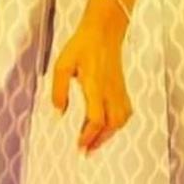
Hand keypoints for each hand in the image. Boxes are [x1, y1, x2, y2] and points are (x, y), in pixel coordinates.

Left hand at [51, 0, 132, 154]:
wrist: (104, 31)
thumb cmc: (81, 46)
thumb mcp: (61, 65)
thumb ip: (59, 91)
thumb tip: (58, 114)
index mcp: (94, 85)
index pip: (96, 118)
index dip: (88, 135)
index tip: (78, 145)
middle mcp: (110, 91)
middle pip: (111, 125)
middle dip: (98, 141)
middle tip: (85, 151)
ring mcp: (119, 90)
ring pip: (120, 121)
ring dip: (108, 135)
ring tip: (94, 143)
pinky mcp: (122, 88)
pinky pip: (125, 112)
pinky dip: (117, 125)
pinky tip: (107, 127)